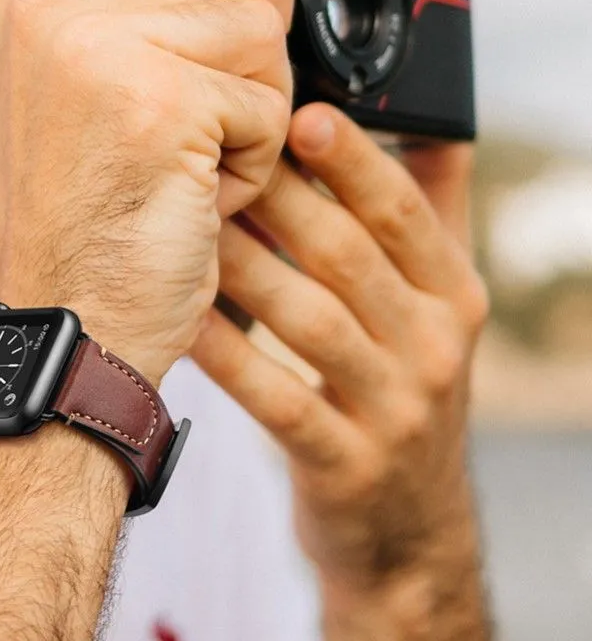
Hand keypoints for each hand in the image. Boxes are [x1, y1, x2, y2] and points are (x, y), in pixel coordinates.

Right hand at [0, 0, 299, 384]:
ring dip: (252, 100)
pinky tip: (201, 195)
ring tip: (197, 161)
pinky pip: (268, 101)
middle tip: (260, 7)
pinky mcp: (167, 99)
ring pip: (253, 26)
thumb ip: (113, 7)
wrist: (67, 319)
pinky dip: (257, 157)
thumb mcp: (68, 92)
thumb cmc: (78, 218)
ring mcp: (105, 42)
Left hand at [192, 104, 489, 591]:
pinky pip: (277, 397)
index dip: (352, 160)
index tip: (298, 113)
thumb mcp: (438, 307)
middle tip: (213, 156)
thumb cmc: (404, 388)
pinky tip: (185, 317)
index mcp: (454, 295)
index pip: (404, 213)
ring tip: (187, 223)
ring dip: (243, 267)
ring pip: (309, 321)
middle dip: (279, 201)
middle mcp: (435, 347)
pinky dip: (229, 354)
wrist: (407, 527)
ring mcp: (394, 410)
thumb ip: (434, 216)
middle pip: (347, 257)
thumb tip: (430, 121)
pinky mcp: (346, 463)